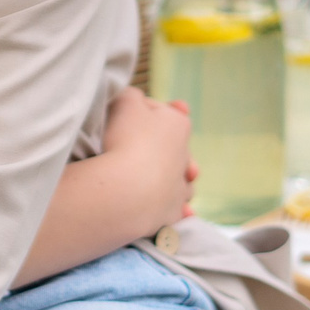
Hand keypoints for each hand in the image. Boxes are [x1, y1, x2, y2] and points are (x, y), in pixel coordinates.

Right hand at [103, 88, 195, 233]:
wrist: (126, 189)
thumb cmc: (125, 140)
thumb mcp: (124, 102)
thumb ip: (132, 96)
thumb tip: (135, 100)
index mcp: (177, 124)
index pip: (162, 112)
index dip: (142, 112)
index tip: (124, 117)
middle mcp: (185, 155)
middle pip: (175, 147)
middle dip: (162, 147)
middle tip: (137, 147)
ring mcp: (180, 186)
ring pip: (183, 180)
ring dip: (174, 179)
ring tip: (155, 179)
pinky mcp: (171, 213)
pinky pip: (178, 210)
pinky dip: (177, 209)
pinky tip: (175, 209)